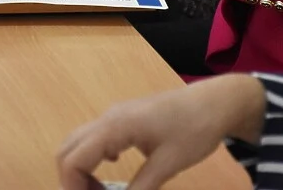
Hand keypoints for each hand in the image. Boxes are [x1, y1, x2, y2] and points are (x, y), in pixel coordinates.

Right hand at [57, 74, 265, 189]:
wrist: (215, 102)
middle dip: (71, 180)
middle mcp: (107, 118)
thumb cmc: (194, 130)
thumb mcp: (168, 164)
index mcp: (114, 127)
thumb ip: (141, 189)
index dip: (72, 188)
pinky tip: (113, 169)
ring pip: (79, 142)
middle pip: (67, 149)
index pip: (73, 160)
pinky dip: (92, 157)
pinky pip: (94, 137)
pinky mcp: (123, 117)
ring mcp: (114, 116)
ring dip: (80, 169)